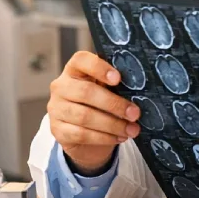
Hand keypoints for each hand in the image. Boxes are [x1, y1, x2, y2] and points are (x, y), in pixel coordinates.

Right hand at [47, 51, 139, 174]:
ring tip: (132, 129)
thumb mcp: (108, 89)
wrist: (84, 131)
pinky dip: (104, 137)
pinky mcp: (57, 130)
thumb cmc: (101, 103)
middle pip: (85, 92)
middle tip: (135, 113)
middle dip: (114, 104)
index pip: (81, 60)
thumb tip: (142, 90)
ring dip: (113, 125)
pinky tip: (120, 137)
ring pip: (84, 116)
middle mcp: (61, 87)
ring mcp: (56, 109)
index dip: (99, 67)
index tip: (118, 78)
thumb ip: (118, 85)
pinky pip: (81, 134)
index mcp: (75, 70)